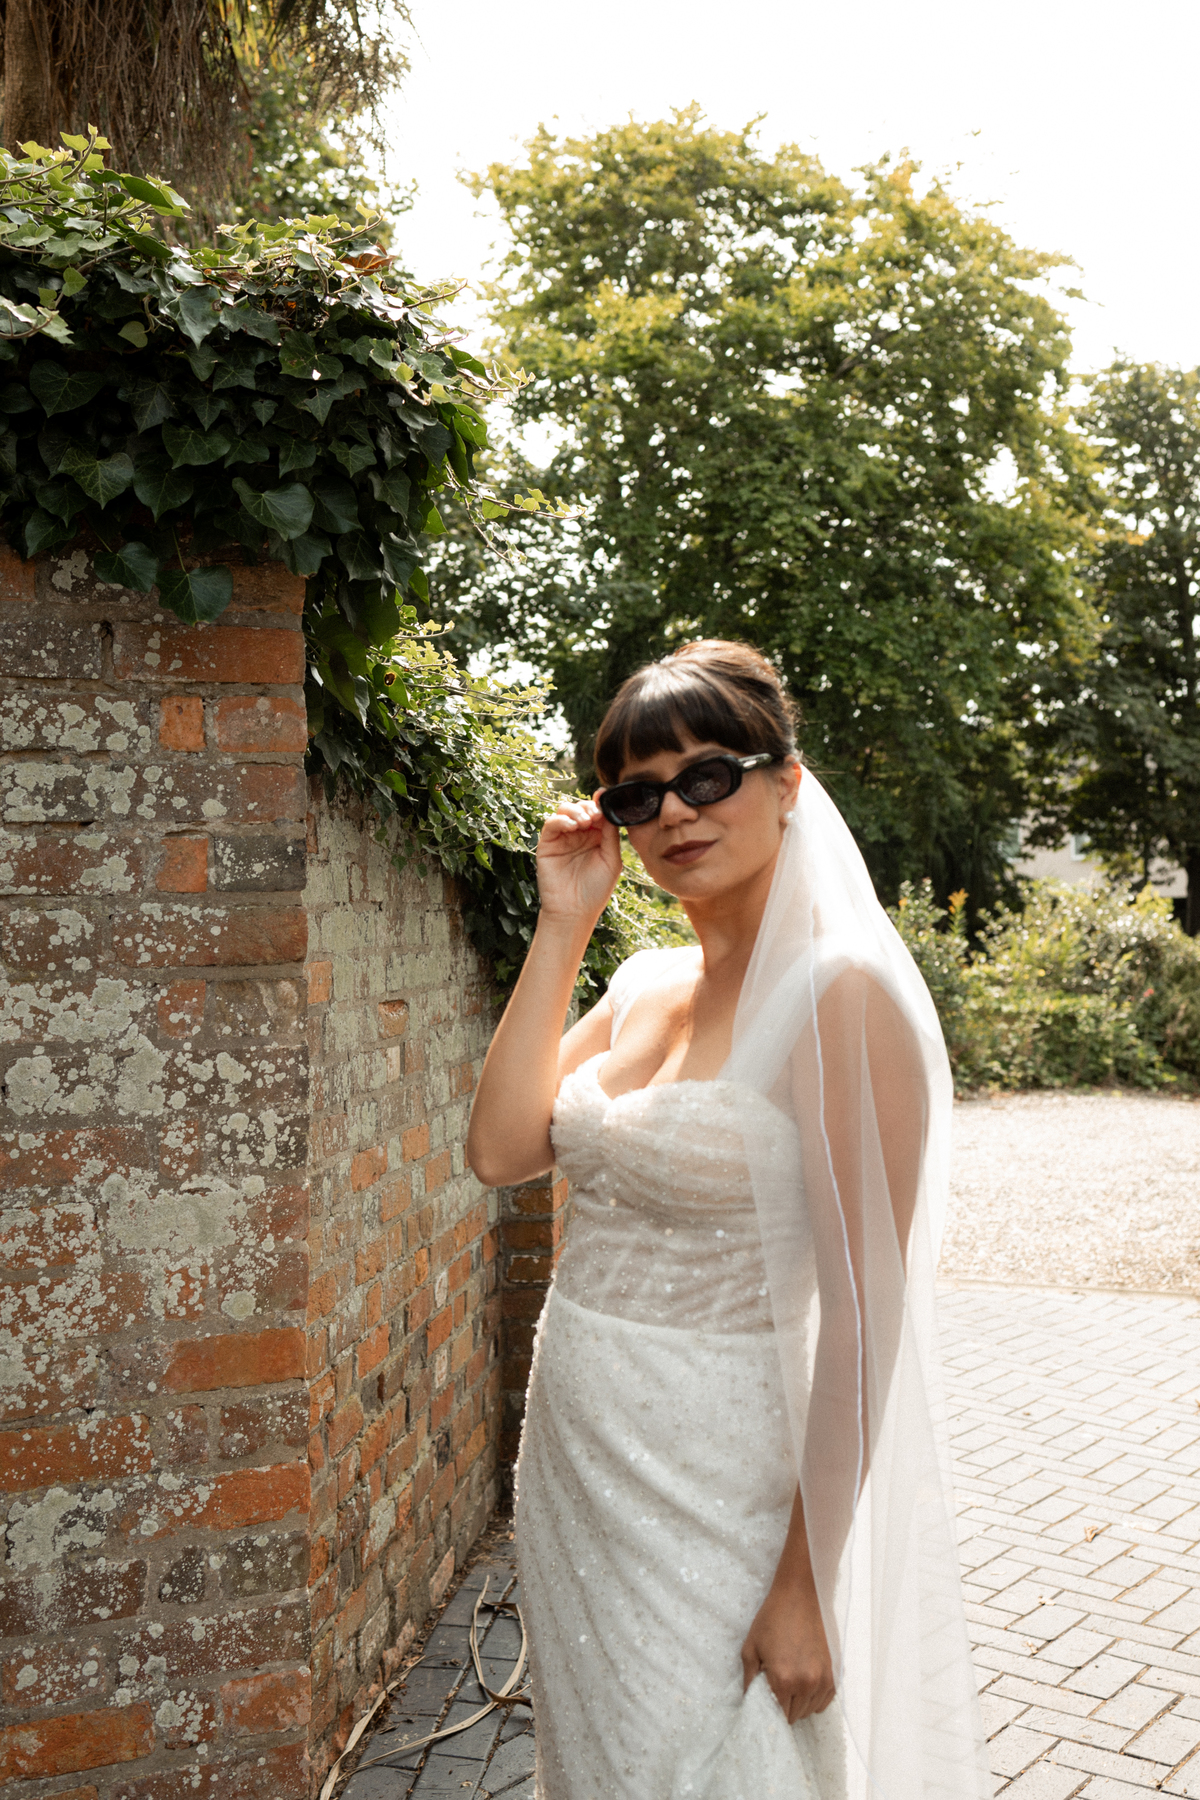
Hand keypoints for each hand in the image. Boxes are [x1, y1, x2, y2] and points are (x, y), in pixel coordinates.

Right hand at [535, 798, 621, 925]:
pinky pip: (551, 823)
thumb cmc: (595, 889)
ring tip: (585, 822)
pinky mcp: (547, 844)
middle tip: (595, 815)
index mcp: (597, 837)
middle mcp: (579, 834)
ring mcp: (563, 838)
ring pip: (565, 810)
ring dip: (575, 810)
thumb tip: (609, 808)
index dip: (600, 803)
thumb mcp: (611, 859)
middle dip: (588, 806)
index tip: (604, 797)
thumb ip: (611, 834)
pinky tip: (572, 826)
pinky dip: (561, 819)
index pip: (598, 812)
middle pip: (581, 807)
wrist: (574, 912)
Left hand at [741, 1581, 835, 1723]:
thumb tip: (748, 1702)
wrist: (799, 1595)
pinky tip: (805, 1682)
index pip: (779, 1716)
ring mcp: (824, 1679)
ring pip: (810, 1710)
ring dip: (800, 1704)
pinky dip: (815, 1698)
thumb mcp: (750, 1647)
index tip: (767, 1705)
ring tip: (791, 1682)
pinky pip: (825, 1700)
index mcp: (783, 1680)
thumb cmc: (772, 1618)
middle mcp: (806, 1684)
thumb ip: (749, 1680)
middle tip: (777, 1689)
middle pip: (795, 1716)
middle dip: (785, 1707)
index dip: (771, 1713)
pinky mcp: (835, 1672)